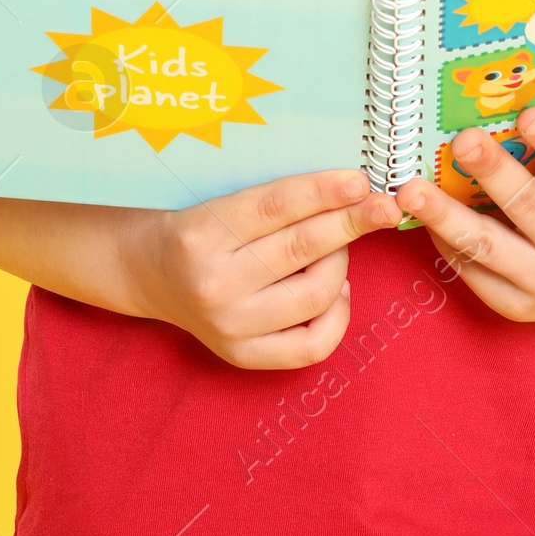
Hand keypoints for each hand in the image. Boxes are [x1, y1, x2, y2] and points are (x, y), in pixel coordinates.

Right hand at [121, 168, 400, 368]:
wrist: (150, 274)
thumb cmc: (197, 228)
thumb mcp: (221, 200)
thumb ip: (277, 200)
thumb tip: (351, 193)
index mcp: (202, 232)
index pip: (276, 207)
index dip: (324, 191)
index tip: (361, 180)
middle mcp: (214, 282)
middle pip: (302, 248)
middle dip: (352, 222)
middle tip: (384, 206)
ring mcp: (229, 325)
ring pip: (316, 293)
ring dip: (342, 263)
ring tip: (339, 247)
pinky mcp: (242, 355)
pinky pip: (312, 344)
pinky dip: (338, 314)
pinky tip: (337, 290)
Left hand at [394, 106, 534, 321]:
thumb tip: (501, 102)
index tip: (530, 113)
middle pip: (527, 209)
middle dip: (491, 173)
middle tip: (462, 139)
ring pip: (487, 247)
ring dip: (445, 215)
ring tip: (412, 189)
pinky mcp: (519, 308)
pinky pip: (473, 273)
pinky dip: (446, 242)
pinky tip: (423, 217)